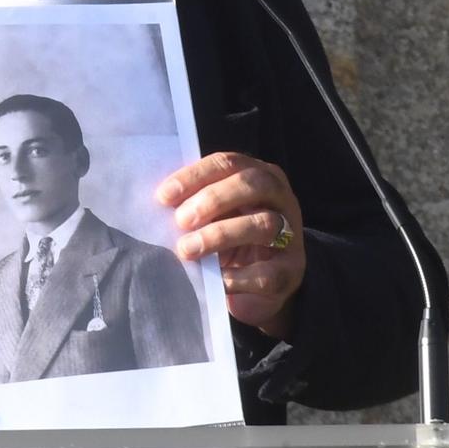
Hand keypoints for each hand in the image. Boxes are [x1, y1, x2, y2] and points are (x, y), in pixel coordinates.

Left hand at [156, 152, 305, 337]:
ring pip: (263, 224)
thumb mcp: (215, 215)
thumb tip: (156, 203)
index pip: (228, 163)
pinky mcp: (292, 271)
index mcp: (258, 175)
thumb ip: (194, 203)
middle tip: (180, 220)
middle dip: (213, 199)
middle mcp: (281, 198)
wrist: (262, 284)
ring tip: (187, 249)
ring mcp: (291, 234)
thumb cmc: (230, 238)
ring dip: (220, 235)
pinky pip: (267, 272)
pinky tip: (214, 279)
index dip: (195, 176)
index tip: (164, 196)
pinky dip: (237, 277)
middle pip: (253, 184)